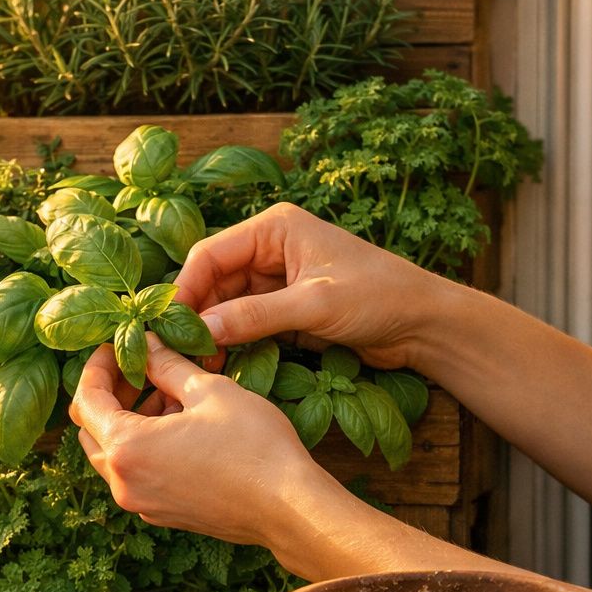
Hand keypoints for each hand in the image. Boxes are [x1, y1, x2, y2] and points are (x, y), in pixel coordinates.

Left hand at [69, 333, 330, 548]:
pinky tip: (179, 424)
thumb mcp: (208, 391)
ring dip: (128, 420)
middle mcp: (124, 482)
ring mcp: (142, 503)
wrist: (289, 508)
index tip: (116, 346)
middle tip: (137, 365)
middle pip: (91, 431)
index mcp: (127, 448)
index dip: (98, 366)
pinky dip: (144, 445)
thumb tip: (148, 344)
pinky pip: (137, 474)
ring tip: (166, 390)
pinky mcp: (163, 513)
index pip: (86, 400)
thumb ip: (167, 365)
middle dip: (109, 393)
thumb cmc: (253, 446)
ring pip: (114, 455)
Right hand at [176, 202, 447, 369]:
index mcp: (274, 228)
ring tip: (199, 363)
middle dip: (196, 314)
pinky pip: (245, 321)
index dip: (185, 290)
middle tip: (179, 352)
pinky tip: (221, 362)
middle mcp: (270, 248)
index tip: (168, 326)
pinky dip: (232, 340)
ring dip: (211, 331)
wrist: (423, 323)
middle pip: (212, 279)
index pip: (211, 254)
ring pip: (225, 304)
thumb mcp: (314, 305)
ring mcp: (277, 279)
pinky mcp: (285, 307)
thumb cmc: (379, 298)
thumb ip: (255, 316)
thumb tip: (202, 330)